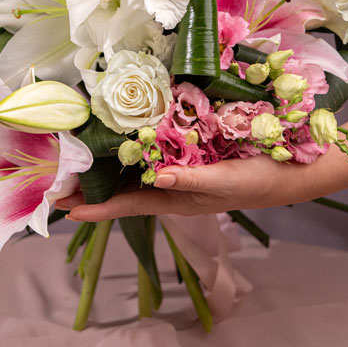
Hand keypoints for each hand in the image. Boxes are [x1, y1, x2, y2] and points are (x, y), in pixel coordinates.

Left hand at [56, 154, 306, 220]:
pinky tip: (124, 141)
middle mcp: (174, 188)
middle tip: (59, 183)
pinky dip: (134, 151)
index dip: (98, 207)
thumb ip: (192, 179)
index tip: (67, 207)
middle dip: (93, 188)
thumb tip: (156, 177)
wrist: (289, 174)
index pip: (130, 205)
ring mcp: (182, 174)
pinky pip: (155, 156)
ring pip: (136, 174)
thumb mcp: (226, 181)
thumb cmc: (258, 180)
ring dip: (108, 171)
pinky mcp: (192, 158)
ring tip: (79, 165)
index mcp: (179, 199)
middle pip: (125, 191)